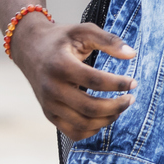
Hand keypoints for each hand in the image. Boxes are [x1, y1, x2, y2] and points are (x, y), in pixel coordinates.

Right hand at [10, 17, 136, 140]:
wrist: (29, 48)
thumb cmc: (60, 39)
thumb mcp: (83, 30)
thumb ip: (109, 40)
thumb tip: (132, 54)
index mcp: (60, 65)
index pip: (95, 81)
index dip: (118, 84)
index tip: (133, 83)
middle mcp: (52, 88)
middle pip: (89, 107)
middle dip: (116, 106)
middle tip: (131, 99)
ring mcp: (49, 104)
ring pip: (83, 124)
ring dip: (107, 119)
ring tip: (119, 108)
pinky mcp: (49, 114)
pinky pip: (73, 132)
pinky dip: (92, 131)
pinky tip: (103, 118)